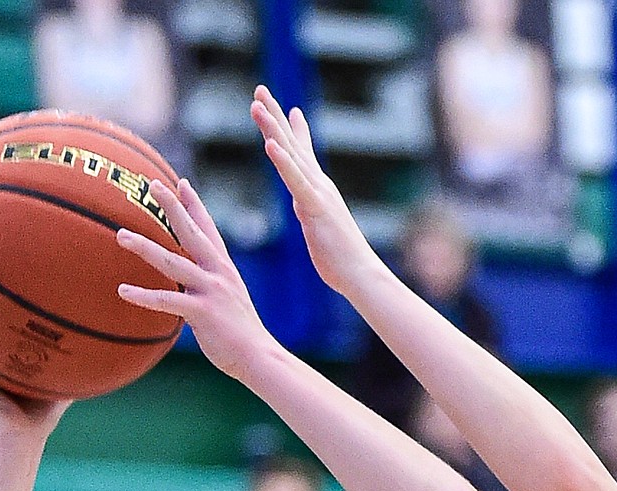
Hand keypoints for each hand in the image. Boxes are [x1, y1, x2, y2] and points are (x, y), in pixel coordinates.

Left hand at [117, 179, 272, 381]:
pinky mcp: (203, 312)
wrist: (258, 357)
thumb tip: (190, 289)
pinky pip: (167, 301)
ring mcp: (211, 290)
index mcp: (224, 269)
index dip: (194, 205)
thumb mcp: (229, 302)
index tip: (181, 183)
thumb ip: (210, 289)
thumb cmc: (242, 335)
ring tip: (121, 235)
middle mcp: (218, 273)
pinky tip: (123, 291)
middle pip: (191, 232)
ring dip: (145, 247)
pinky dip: (143, 297)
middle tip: (152, 185)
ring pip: (172, 262)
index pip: (208, 229)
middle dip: (172, 206)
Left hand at [251, 87, 377, 298]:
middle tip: (259, 90)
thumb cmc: (342, 262)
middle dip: (274, 116)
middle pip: (291, 145)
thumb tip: (305, 207)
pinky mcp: (316, 208)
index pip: (302, 155)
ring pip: (291, 155)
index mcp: (318, 191)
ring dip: (272, 129)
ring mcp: (318, 194)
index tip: (288, 108)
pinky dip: (283, 162)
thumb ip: (311, 214)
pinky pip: (296, 181)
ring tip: (256, 105)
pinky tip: (271, 144)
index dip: (293, 130)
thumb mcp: (321, 230)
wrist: (361, 275)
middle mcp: (319, 185)